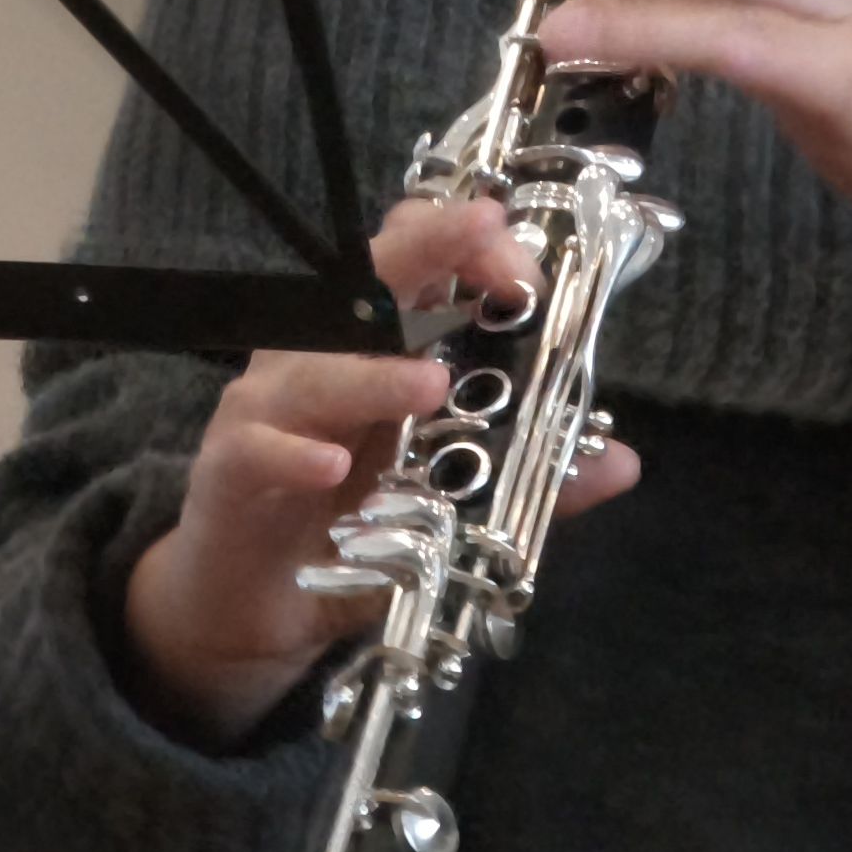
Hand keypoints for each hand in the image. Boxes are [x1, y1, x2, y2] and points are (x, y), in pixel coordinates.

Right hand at [119, 192, 641, 747]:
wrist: (254, 607)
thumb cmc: (351, 525)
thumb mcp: (452, 503)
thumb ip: (529, 477)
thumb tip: (621, 462)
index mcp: (376, 345)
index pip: (417, 259)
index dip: (470, 243)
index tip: (528, 268)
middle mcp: (322, 355)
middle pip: (365, 278)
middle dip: (431, 251)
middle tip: (494, 252)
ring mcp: (270, 406)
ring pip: (314, 365)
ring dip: (375, 372)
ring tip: (432, 385)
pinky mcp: (230, 467)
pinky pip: (257, 447)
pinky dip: (295, 454)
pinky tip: (334, 467)